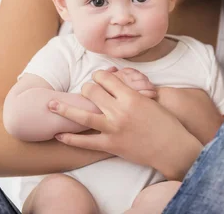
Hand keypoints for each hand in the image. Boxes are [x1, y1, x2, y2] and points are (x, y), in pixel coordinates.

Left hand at [47, 69, 202, 179]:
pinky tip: (59, 134)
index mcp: (131, 96)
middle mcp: (119, 111)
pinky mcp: (110, 145)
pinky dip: (70, 138)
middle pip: (92, 91)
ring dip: (64, 109)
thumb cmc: (166, 123)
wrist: (173, 148)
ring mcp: (113, 129)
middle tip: (86, 91)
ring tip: (50, 105)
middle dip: (87, 89)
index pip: (106, 78)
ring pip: (82, 114)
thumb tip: (118, 79)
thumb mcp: (151, 100)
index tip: (98, 77)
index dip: (100, 76)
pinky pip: (85, 141)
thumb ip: (133, 89)